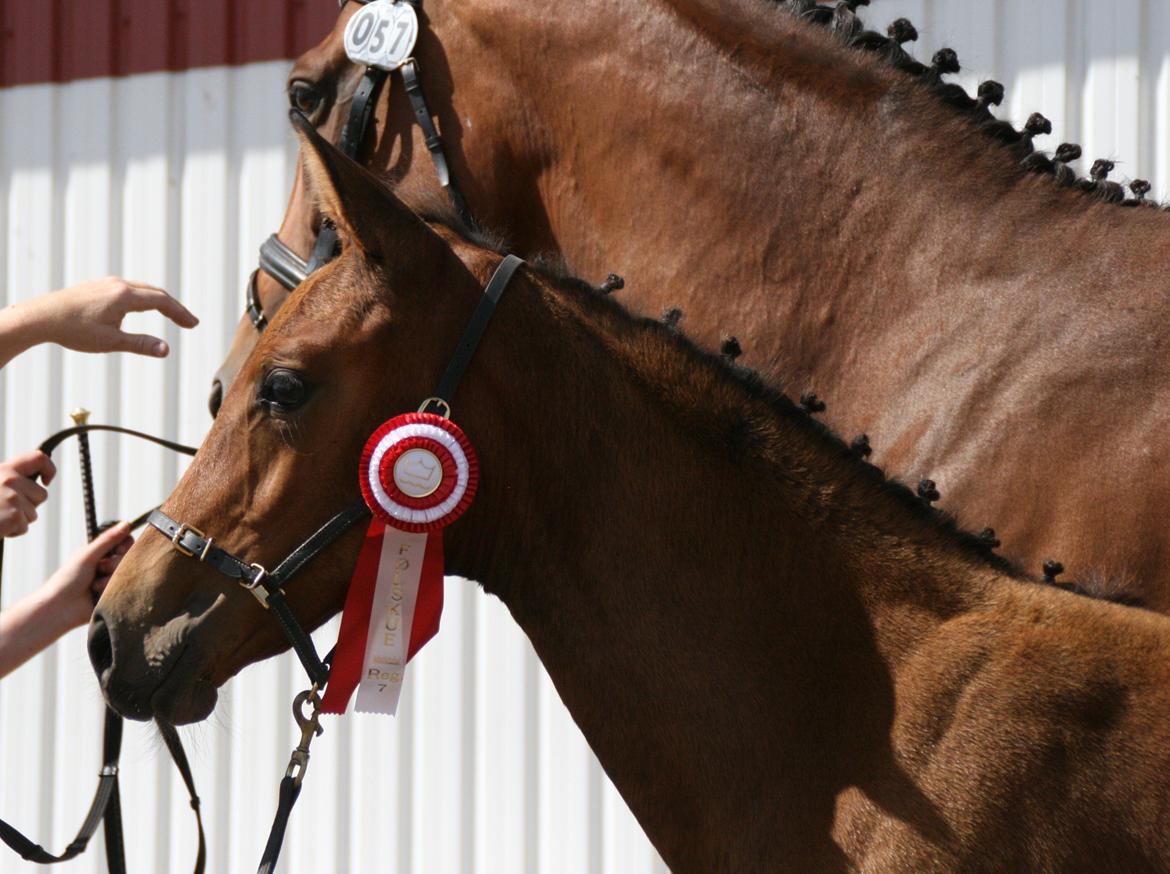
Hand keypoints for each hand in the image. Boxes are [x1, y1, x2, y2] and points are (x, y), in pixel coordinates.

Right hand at [0, 450, 55, 536]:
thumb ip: (10, 480)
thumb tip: (38, 483)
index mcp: (5, 469)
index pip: (39, 458)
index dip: (49, 469)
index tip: (46, 481)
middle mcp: (11, 480)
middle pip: (41, 494)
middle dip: (29, 505)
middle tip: (5, 509)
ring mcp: (13, 498)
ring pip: (33, 514)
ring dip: (18, 520)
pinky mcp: (15, 516)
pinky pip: (24, 527)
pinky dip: (12, 531)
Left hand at [19, 277, 198, 356]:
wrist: (40, 316)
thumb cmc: (73, 330)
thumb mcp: (110, 341)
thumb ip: (140, 344)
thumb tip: (166, 350)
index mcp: (125, 296)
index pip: (162, 301)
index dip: (180, 313)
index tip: (193, 324)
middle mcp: (118, 285)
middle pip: (155, 292)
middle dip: (174, 307)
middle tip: (188, 322)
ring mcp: (107, 283)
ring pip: (142, 289)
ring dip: (159, 301)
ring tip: (170, 314)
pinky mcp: (97, 286)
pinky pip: (128, 289)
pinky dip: (143, 298)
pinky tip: (140, 308)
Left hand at [42, 523, 133, 630]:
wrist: (59, 609)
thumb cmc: (67, 580)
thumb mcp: (87, 556)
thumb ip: (108, 540)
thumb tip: (127, 523)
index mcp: (101, 553)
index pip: (125, 542)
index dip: (125, 545)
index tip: (118, 549)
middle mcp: (109, 565)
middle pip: (129, 557)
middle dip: (114, 564)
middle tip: (99, 570)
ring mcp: (113, 580)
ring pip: (127, 573)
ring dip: (110, 580)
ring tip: (94, 587)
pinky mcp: (116, 595)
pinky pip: (126, 588)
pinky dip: (113, 590)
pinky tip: (100, 595)